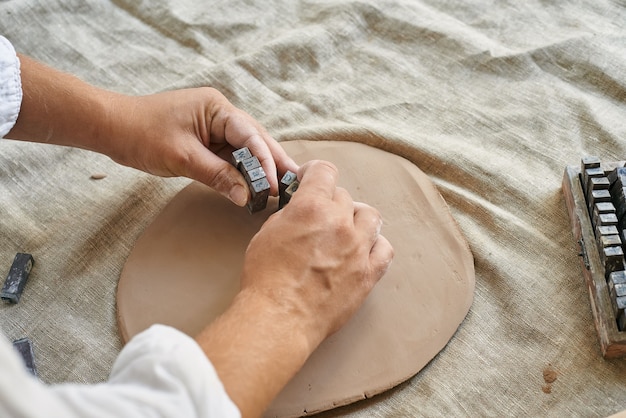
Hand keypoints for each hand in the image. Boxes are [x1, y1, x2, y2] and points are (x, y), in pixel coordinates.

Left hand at [105, 88, 297, 205]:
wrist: (111, 128)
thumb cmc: (141, 133)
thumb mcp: (182, 157)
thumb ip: (217, 175)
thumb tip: (245, 195)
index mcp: (217, 108)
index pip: (250, 135)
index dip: (266, 160)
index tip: (277, 183)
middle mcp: (220, 114)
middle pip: (255, 139)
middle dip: (274, 161)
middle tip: (296, 182)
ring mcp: (214, 127)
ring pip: (245, 149)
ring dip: (261, 168)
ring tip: (284, 185)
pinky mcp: (206, 140)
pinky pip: (230, 156)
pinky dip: (242, 171)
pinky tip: (256, 184)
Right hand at [196, 160, 393, 417]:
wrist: (280, 318)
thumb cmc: (266, 279)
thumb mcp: (268, 233)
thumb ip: (290, 214)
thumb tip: (301, 208)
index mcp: (311, 208)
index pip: (325, 170)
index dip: (316, 172)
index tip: (312, 179)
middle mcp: (339, 223)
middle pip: (344, 196)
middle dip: (330, 202)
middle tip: (319, 216)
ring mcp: (358, 248)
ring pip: (370, 216)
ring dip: (356, 218)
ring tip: (344, 229)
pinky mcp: (368, 273)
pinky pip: (384, 248)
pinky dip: (375, 244)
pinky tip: (362, 250)